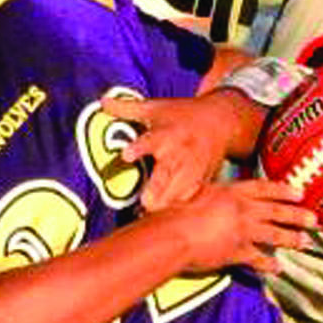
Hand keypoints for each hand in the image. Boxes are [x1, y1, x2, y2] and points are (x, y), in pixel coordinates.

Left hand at [99, 90, 267, 211]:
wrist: (221, 122)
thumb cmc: (182, 114)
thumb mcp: (155, 107)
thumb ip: (127, 108)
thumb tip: (101, 100)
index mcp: (166, 134)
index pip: (151, 141)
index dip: (139, 148)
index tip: (126, 155)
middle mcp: (179, 154)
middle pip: (167, 176)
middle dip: (156, 191)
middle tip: (145, 204)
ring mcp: (192, 171)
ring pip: (178, 195)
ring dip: (163, 206)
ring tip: (145, 217)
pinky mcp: (201, 182)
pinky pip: (188, 202)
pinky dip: (175, 211)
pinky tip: (161, 222)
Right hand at [159, 177, 315, 274]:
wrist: (173, 233)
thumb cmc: (177, 211)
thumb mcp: (197, 192)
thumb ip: (212, 195)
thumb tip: (214, 195)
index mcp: (233, 192)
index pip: (265, 189)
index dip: (284, 191)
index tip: (300, 193)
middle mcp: (243, 209)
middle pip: (277, 211)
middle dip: (297, 215)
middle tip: (314, 220)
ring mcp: (243, 230)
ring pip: (274, 234)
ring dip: (292, 239)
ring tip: (305, 243)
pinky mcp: (238, 251)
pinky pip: (259, 259)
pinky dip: (269, 265)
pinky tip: (277, 269)